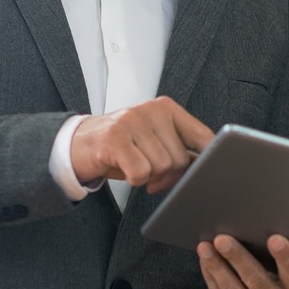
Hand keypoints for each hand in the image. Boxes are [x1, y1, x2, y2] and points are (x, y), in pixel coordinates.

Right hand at [70, 97, 213, 193]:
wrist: (79, 143)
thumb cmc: (124, 145)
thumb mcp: (155, 140)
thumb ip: (180, 149)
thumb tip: (208, 167)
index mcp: (166, 108)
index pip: (202, 136)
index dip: (208, 160)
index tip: (209, 173)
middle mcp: (151, 110)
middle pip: (180, 159)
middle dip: (168, 175)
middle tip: (152, 174)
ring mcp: (131, 121)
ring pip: (161, 167)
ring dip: (150, 177)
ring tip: (136, 167)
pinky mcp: (114, 138)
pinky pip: (140, 172)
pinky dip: (134, 180)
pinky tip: (125, 170)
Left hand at [198, 234, 288, 288]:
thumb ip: (282, 269)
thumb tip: (252, 236)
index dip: (285, 256)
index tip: (274, 239)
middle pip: (256, 281)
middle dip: (237, 258)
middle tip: (222, 239)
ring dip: (217, 267)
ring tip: (205, 248)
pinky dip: (212, 279)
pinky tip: (206, 263)